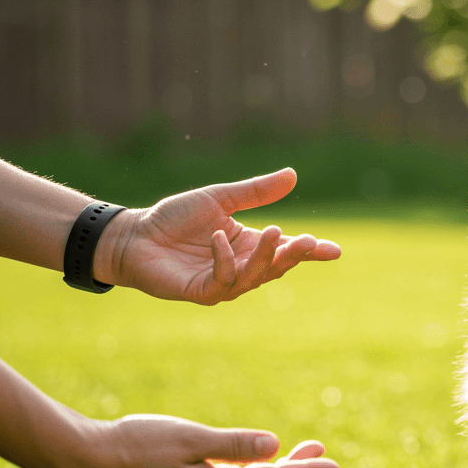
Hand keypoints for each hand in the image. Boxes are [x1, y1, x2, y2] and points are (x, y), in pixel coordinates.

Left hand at [94, 168, 341, 304]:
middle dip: (295, 256)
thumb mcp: (220, 198)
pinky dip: (225, 259)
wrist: (132, 236)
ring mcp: (223, 283)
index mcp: (250, 246)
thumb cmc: (173, 219)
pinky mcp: (202, 292)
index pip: (286, 251)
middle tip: (308, 241)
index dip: (310, 252)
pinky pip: (223, 279)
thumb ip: (256, 192)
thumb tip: (293, 175)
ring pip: (255, 277)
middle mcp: (241, 268)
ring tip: (276, 233)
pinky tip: (219, 237)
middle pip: (277, 267)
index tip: (334, 250)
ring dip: (267, 258)